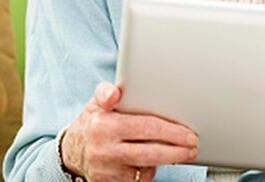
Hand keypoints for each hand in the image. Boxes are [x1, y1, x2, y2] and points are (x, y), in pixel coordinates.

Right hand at [61, 81, 198, 181]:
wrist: (71, 152)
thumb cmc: (94, 122)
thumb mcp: (96, 103)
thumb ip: (106, 92)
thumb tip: (114, 92)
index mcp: (103, 125)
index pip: (145, 127)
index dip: (170, 131)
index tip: (188, 133)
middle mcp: (104, 149)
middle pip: (149, 152)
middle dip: (176, 150)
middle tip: (193, 145)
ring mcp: (106, 170)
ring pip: (145, 169)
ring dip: (168, 161)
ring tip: (186, 152)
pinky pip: (137, 179)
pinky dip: (151, 171)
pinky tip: (160, 161)